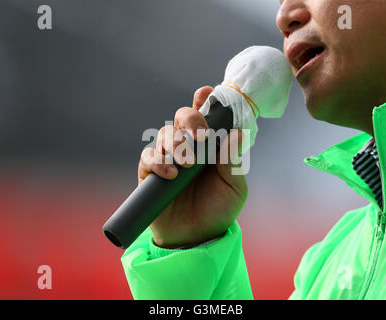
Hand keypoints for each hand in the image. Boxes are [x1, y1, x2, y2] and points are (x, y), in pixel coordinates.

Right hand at [138, 86, 247, 247]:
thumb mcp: (233, 188)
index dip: (203, 101)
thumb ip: (233, 162)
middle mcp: (188, 148)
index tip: (205, 93)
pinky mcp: (151, 174)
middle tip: (200, 136)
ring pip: (164, 134)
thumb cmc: (217, 211)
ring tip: (186, 163)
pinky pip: (149, 157)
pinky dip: (158, 161)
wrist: (196, 239)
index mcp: (210, 147)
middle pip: (181, 117)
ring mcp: (169, 159)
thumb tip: (236, 133)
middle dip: (189, 119)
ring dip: (175, 143)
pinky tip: (171, 174)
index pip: (205, 116)